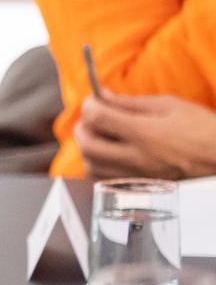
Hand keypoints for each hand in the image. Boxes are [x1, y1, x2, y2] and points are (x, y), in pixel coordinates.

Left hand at [76, 92, 215, 178]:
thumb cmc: (201, 128)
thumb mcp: (169, 106)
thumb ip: (130, 103)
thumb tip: (100, 96)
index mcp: (147, 133)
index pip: (99, 119)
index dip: (89, 106)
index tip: (92, 101)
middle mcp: (139, 158)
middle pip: (88, 145)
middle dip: (82, 128)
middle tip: (90, 119)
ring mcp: (139, 177)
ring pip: (92, 167)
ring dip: (87, 149)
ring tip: (99, 136)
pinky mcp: (141, 188)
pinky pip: (104, 181)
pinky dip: (97, 166)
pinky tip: (108, 154)